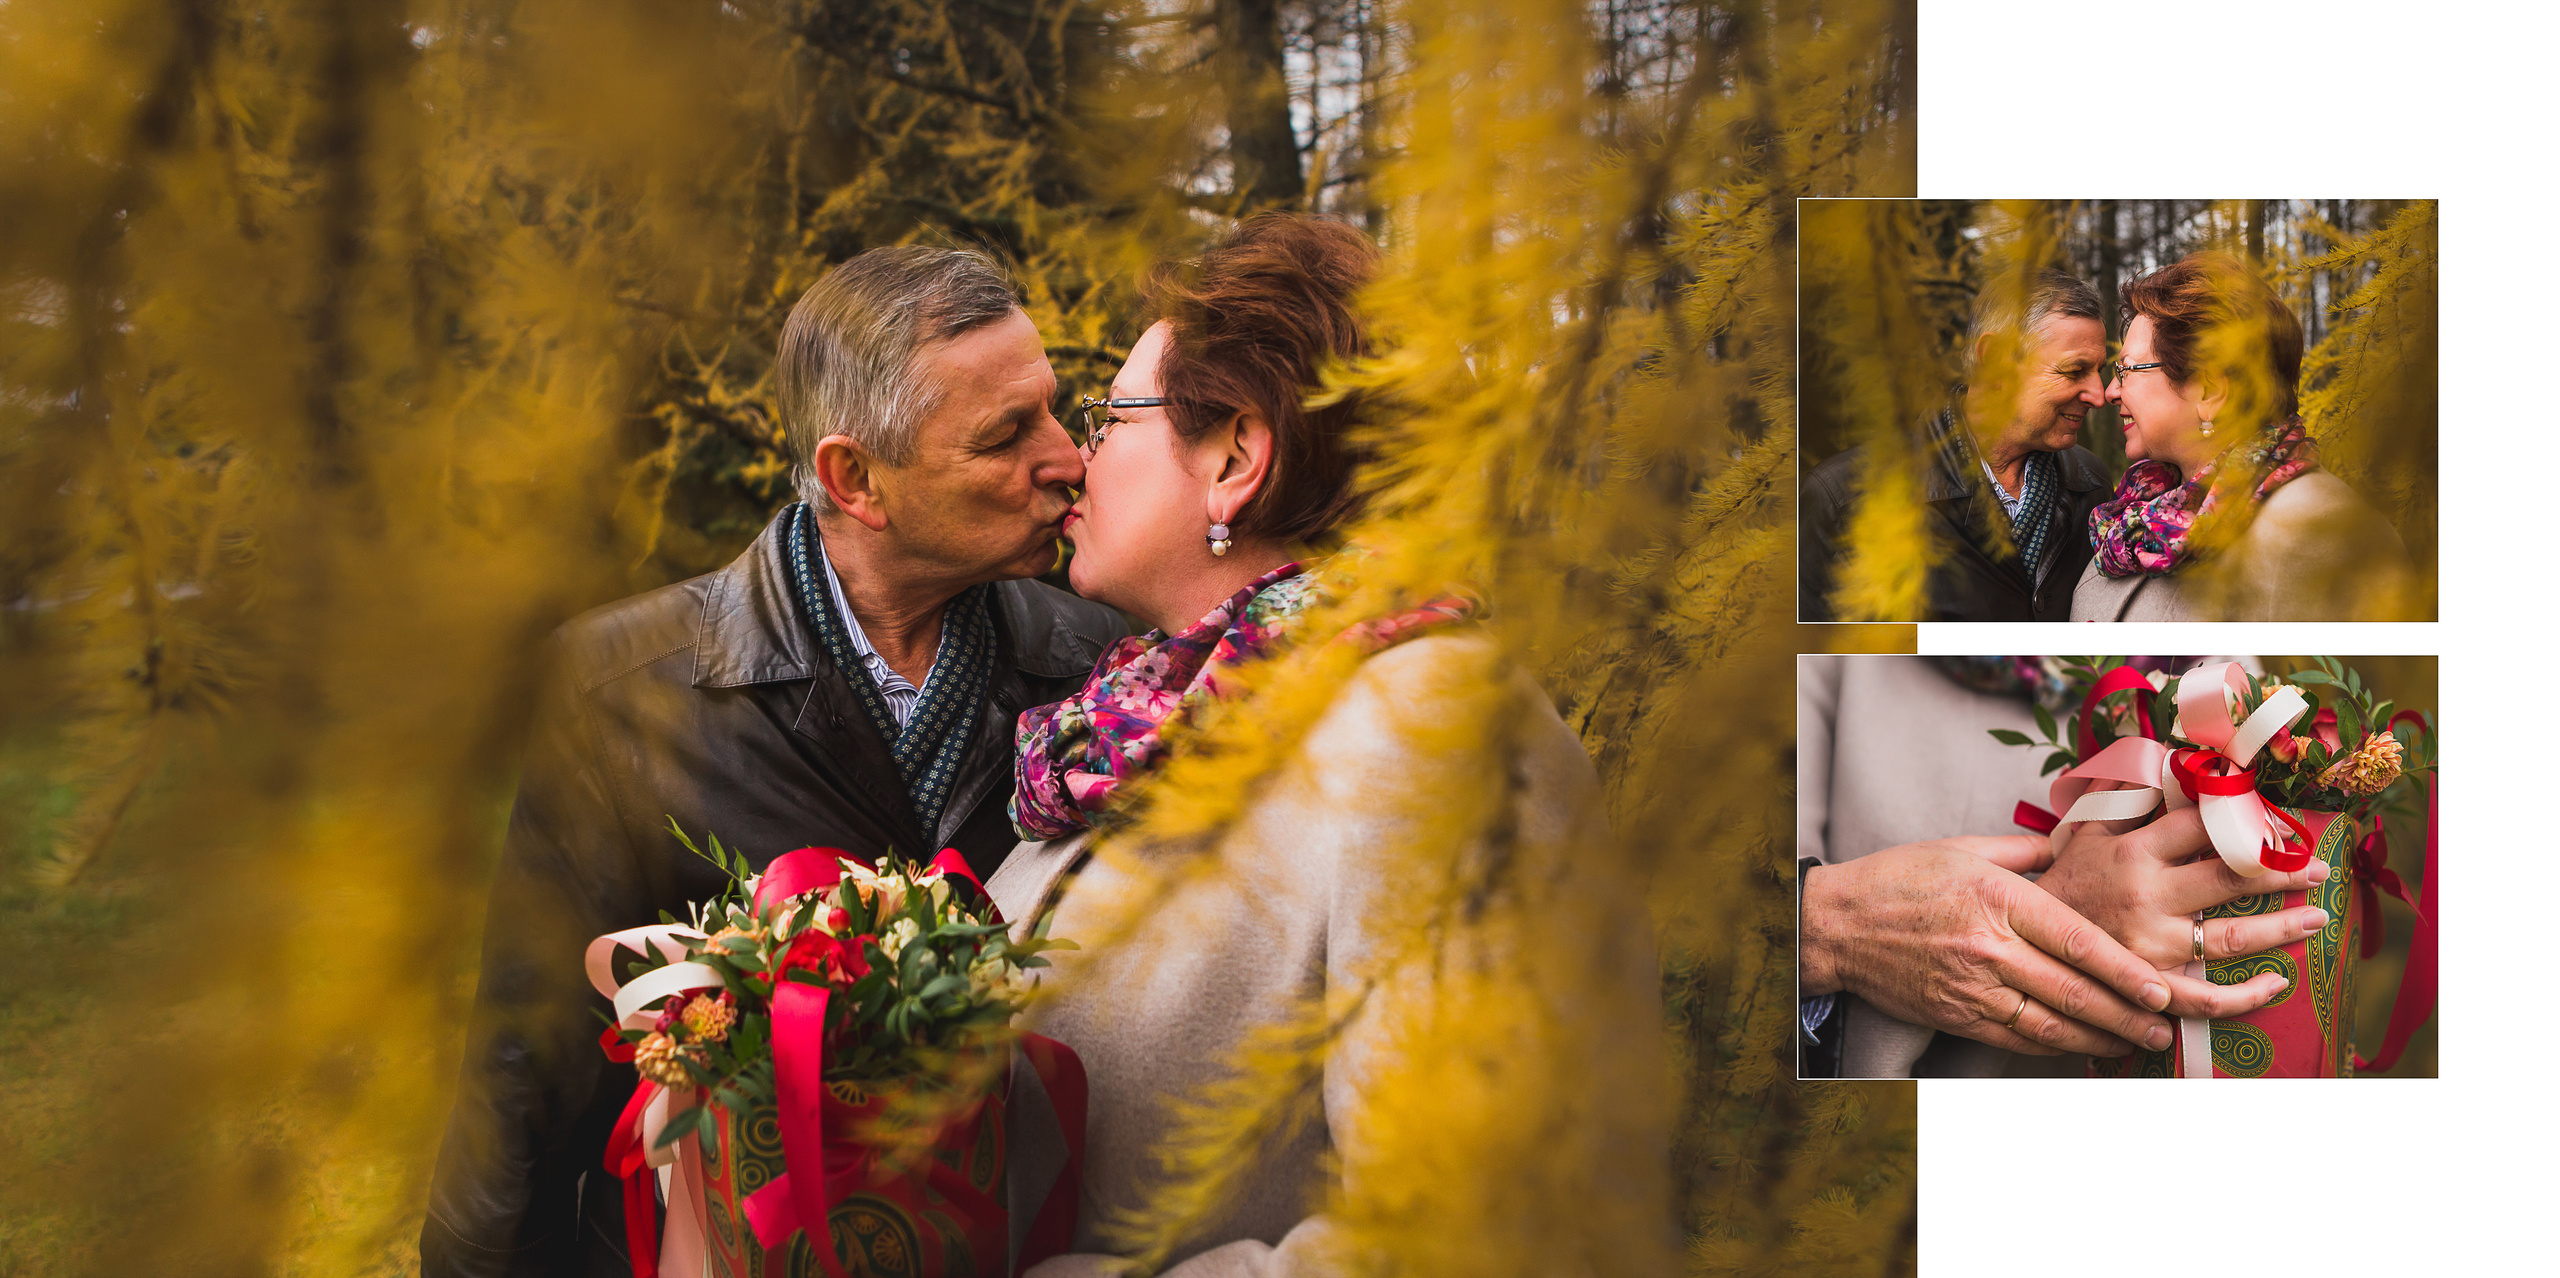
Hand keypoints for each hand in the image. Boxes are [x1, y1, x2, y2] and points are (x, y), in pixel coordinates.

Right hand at [1801, 837, 2282, 1057]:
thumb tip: (2071, 846)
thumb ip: (2025, 852)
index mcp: (1998, 899)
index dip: (2124, 971)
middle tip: (2167, 1024)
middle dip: (2128, 1013)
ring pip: (2052, 1023)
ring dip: (2102, 1038)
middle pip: (2074, 991)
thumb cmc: (1899, 879)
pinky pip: (2019, 1039)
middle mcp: (1990, 947)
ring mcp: (1973, 987)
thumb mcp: (1963, 849)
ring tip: (2140, 1043)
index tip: (2161, 988)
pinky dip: (2058, 1048)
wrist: (1835, 924)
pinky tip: (2086, 1048)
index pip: (2076, 942)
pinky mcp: (1958, 1014)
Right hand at [2036, 805, 2329, 969]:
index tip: (2275, 812)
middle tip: (2319, 868)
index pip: (2200, 825)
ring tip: (2318, 917)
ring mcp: (2151, 943)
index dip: (2242, 814)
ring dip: (2283, 927)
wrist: (2017, 945)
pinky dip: (2247, 996)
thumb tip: (2153, 762)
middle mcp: (2146, 895)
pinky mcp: (2149, 984)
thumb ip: (2119, 801)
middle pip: (2229, 877)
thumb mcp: (2081, 836)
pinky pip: (2206, 998)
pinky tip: (2277, 985)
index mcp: (2132, 853)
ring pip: (2231, 938)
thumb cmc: (2057, 888)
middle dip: (2281, 870)